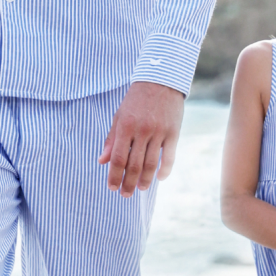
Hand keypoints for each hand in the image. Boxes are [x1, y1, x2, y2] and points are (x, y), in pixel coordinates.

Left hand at [100, 81, 184, 196]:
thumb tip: (102, 161)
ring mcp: (159, 132)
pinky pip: (169, 156)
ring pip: (151, 164)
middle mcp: (142, 131)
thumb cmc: (136, 100)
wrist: (160, 80)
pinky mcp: (173, 132)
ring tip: (140, 188)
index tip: (112, 187)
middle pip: (134, 165)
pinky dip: (165, 170)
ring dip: (145, 180)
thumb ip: (111, 140)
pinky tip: (160, 178)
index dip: (114, 176)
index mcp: (125, 127)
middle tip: (125, 195)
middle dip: (128, 183)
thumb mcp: (119, 117)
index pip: (118, 158)